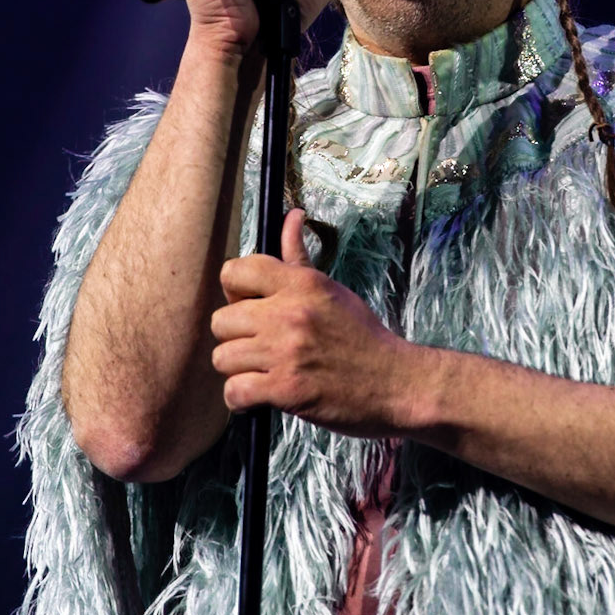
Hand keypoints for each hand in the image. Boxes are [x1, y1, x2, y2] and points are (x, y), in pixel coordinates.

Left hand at [211, 209, 411, 432]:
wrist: (394, 382)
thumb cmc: (361, 336)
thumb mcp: (331, 290)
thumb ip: (299, 258)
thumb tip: (292, 215)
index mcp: (301, 285)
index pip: (234, 272)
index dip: (235, 293)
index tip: (251, 307)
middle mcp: (290, 314)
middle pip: (221, 321)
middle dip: (235, 337)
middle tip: (259, 347)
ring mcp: (286, 352)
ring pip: (223, 358)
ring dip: (239, 370)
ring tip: (261, 372)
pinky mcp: (286, 389)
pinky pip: (234, 392)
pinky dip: (241, 400)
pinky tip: (260, 395)